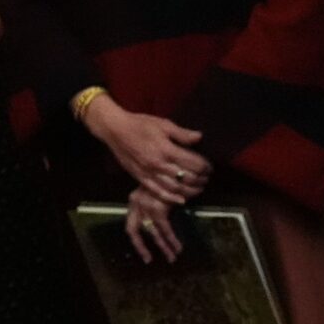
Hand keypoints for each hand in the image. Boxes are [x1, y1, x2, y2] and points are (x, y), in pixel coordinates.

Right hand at [86, 99, 208, 205]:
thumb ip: (182, 133)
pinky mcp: (140, 177)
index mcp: (166, 149)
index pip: (193, 163)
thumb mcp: (163, 124)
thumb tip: (200, 137)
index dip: (205, 167)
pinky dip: (171, 198)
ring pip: (175, 188)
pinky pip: (158, 192)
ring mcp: (149, 172)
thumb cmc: (140, 124)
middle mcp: (159, 164)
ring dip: (190, 191)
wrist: (115, 129)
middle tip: (206, 178)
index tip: (209, 167)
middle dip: (200, 180)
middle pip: (187, 178)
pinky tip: (181, 200)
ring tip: (198, 188)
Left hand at [125, 185, 183, 263]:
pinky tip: (178, 247)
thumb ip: (155, 207)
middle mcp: (137, 203)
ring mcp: (146, 205)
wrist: (175, 170)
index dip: (135, 240)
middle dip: (140, 247)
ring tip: (172, 257)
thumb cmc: (168, 181)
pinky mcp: (157, 207)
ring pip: (153, 232)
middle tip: (148, 260)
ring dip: (163, 246)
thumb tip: (160, 226)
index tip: (143, 253)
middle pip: (133, 230)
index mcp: (134, 201)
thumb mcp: (157, 194)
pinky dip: (171, 239)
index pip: (130, 224)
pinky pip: (164, 228)